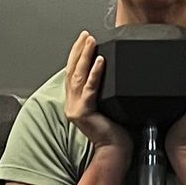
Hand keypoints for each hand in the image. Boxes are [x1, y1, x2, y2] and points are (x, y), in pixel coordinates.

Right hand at [64, 32, 130, 153]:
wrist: (114, 149)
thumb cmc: (114, 131)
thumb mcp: (105, 105)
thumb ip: (102, 91)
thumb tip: (110, 71)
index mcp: (75, 101)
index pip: (72, 72)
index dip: (76, 54)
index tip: (83, 39)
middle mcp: (71, 104)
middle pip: (72, 70)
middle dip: (79, 50)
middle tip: (86, 35)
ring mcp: (75, 108)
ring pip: (78, 76)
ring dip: (85, 56)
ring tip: (91, 42)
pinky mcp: (84, 113)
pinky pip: (90, 89)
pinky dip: (95, 73)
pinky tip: (101, 61)